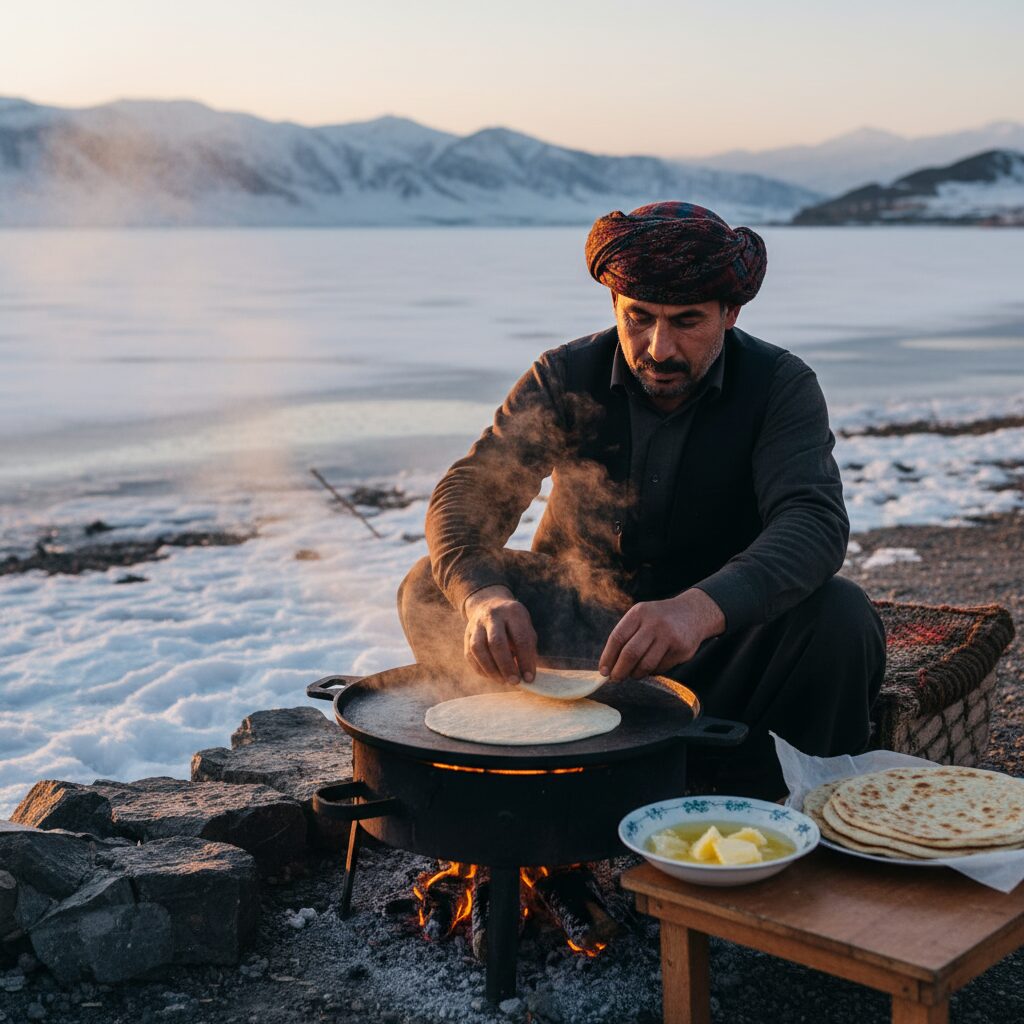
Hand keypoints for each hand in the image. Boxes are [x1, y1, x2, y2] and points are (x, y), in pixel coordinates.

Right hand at [463, 585, 537, 684]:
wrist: (489, 604)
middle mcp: (493, 616)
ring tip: (502, 681)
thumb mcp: (526, 628)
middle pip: (496, 643)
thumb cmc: (514, 624)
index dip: (526, 661)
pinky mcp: (467, 634)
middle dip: (506, 666)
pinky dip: (481, 669)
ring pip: (479, 648)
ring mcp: (477, 624)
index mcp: (513, 612)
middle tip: (514, 682)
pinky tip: (491, 676)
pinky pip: (470, 655)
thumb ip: (528, 649)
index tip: (529, 678)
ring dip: (491, 669)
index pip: (520, 638)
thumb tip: (527, 676)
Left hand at [598, 589, 725, 680]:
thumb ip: (626, 636)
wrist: (693, 612)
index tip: (603, 671)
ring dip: (636, 674)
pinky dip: (652, 671)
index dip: (608, 657)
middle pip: (631, 653)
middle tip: (615, 678)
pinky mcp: (681, 649)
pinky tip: (652, 666)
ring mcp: (669, 636)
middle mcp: (654, 623)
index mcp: (639, 613)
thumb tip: (608, 665)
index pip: (618, 637)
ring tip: (633, 674)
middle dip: (620, 670)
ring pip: (646, 664)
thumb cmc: (659, 618)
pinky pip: (661, 668)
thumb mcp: (641, 616)